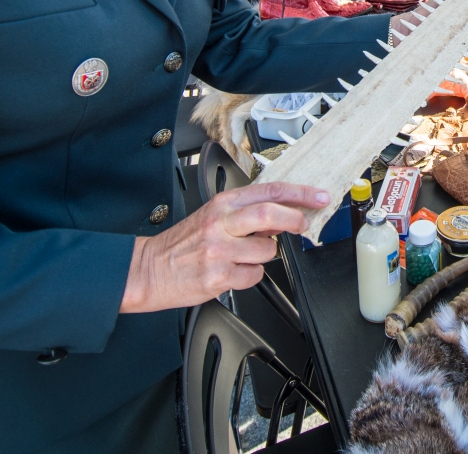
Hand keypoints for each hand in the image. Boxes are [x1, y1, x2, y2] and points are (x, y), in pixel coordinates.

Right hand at [120, 182, 329, 313]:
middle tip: (302, 224)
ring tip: (242, 256)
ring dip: (264, 256)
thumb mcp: (212, 216)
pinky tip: (232, 272)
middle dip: (294, 219)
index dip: (299, 193)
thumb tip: (282, 214)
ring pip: (266, 251)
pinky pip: (254, 276)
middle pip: (269, 214)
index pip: (269, 191)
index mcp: (222, 204)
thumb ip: (246, 213)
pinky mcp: (218, 276)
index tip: (318, 196)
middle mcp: (221, 224)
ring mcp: (219, 250)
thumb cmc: (182, 244)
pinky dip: (250, 276)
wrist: (148, 270)